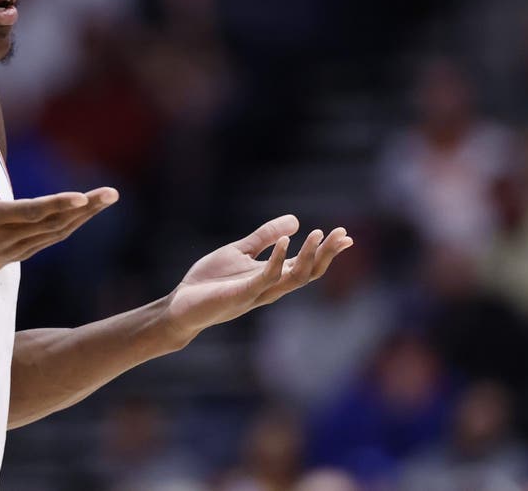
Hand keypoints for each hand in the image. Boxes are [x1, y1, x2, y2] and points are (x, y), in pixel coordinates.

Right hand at [0, 144, 117, 283]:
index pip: (31, 211)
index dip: (58, 204)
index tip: (82, 196)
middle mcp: (6, 237)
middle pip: (54, 222)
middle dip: (86, 208)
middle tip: (112, 193)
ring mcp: (13, 250)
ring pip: (56, 233)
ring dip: (83, 218)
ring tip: (105, 200)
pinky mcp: (14, 257)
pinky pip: (48, 241)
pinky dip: (67, 227)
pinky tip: (83, 216)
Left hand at [161, 215, 352, 343]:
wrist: (181, 306)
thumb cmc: (209, 282)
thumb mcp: (240, 251)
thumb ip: (265, 236)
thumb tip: (296, 220)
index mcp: (271, 277)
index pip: (306, 266)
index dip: (326, 252)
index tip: (346, 237)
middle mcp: (270, 288)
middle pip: (307, 274)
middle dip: (325, 255)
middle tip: (341, 235)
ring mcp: (257, 293)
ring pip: (292, 279)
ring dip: (307, 257)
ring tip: (317, 234)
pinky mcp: (240, 295)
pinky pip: (264, 278)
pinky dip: (277, 260)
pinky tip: (284, 241)